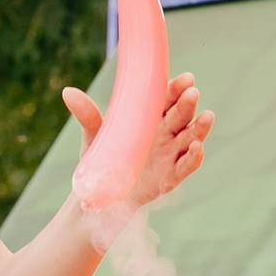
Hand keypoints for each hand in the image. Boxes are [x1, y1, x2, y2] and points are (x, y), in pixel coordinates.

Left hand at [61, 72, 211, 209]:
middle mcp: (164, 135)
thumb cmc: (100, 161)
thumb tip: (68, 92)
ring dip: (200, 128)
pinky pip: (186, 166)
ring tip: (207, 116)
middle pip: (181, 116)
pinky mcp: (170, 177)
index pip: (167, 99)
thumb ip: (87, 115)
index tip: (186, 78)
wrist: (99, 196)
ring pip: (190, 138)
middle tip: (192, 93)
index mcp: (150, 119)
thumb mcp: (93, 136)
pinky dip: (194, 157)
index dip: (177, 89)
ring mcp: (170, 155)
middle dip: (188, 104)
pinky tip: (197, 147)